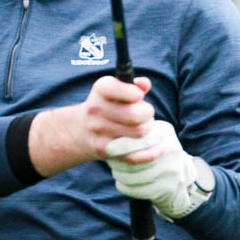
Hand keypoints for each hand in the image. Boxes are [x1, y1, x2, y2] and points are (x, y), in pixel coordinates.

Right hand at [28, 75, 154, 176]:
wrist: (81, 129)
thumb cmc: (108, 105)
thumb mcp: (116, 89)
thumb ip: (134, 84)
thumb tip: (145, 84)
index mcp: (101, 89)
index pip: (125, 91)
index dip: (137, 94)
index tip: (138, 96)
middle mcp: (96, 110)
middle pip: (136, 116)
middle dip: (148, 114)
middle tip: (145, 114)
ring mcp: (99, 132)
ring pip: (139, 134)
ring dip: (148, 130)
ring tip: (143, 126)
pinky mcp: (104, 151)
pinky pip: (135, 155)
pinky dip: (152, 151)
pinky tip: (158, 146)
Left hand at [105, 121, 213, 219]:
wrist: (180, 177)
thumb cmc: (158, 152)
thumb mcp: (153, 135)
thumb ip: (135, 131)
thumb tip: (109, 137)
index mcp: (165, 133)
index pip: (139, 140)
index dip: (121, 145)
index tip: (108, 149)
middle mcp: (170, 150)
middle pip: (134, 159)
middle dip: (118, 162)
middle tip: (112, 161)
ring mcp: (169, 171)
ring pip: (132, 175)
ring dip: (119, 174)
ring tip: (117, 170)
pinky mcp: (164, 188)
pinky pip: (135, 189)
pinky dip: (125, 186)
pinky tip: (123, 182)